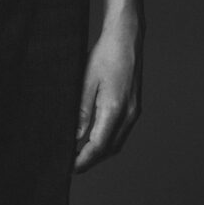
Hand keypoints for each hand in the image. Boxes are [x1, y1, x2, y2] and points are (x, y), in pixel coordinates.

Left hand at [74, 22, 142, 172]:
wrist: (126, 37)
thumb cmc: (105, 54)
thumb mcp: (86, 80)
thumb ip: (82, 110)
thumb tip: (76, 135)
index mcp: (114, 109)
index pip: (98, 146)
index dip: (83, 159)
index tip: (69, 167)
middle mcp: (128, 114)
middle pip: (109, 149)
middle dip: (91, 160)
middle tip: (72, 164)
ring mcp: (133, 111)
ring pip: (116, 142)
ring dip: (100, 152)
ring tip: (81, 154)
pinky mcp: (134, 106)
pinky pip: (121, 131)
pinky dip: (107, 140)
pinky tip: (95, 137)